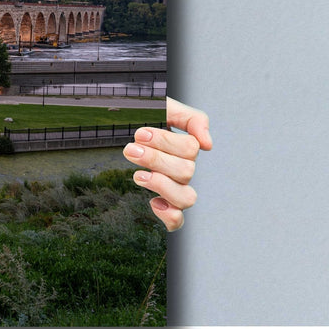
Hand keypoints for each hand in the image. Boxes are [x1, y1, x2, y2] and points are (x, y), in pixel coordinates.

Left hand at [123, 97, 211, 231]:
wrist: (119, 125)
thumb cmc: (143, 117)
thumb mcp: (165, 107)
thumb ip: (191, 118)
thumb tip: (208, 144)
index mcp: (185, 147)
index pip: (190, 149)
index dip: (165, 142)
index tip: (140, 133)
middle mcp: (183, 169)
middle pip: (186, 172)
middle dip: (155, 160)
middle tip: (131, 149)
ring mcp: (175, 188)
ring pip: (187, 198)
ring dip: (162, 186)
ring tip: (138, 176)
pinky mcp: (164, 204)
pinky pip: (178, 221)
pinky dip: (170, 216)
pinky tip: (153, 202)